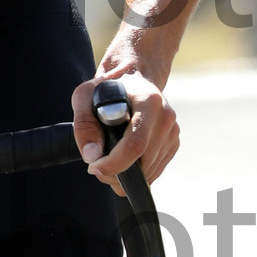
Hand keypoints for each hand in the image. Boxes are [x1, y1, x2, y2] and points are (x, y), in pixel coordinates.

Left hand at [70, 71, 179, 189]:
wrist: (134, 80)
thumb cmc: (107, 89)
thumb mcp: (85, 95)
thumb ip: (84, 124)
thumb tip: (92, 155)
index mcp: (149, 102)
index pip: (135, 144)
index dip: (114, 163)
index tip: (94, 167)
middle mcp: (166, 116)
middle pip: (143, 162)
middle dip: (116, 174)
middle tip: (97, 168)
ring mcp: (172, 131)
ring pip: (149, 171)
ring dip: (126, 176)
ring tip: (108, 162)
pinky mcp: (173, 143)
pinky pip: (154, 171)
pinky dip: (137, 173)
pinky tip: (123, 159)